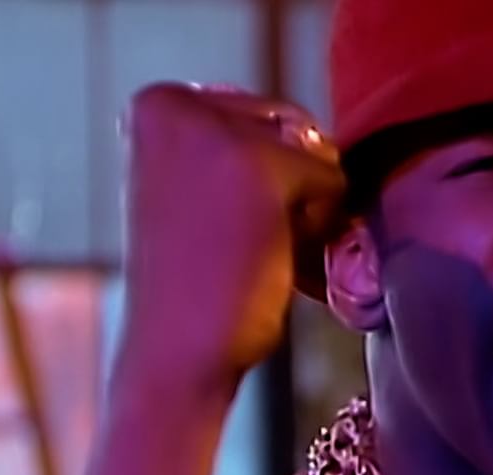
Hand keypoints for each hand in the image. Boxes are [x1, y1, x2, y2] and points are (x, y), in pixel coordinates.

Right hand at [117, 82, 344, 389]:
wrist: (174, 354)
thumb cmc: (196, 285)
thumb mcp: (200, 192)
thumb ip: (241, 147)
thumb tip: (322, 139)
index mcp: (158, 104)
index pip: (264, 114)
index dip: (265, 178)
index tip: (218, 223)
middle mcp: (178, 102)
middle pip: (295, 127)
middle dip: (290, 190)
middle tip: (237, 244)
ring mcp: (218, 130)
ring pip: (317, 155)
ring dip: (305, 209)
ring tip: (252, 251)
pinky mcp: (260, 165)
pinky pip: (335, 182)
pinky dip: (320, 228)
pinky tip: (271, 258)